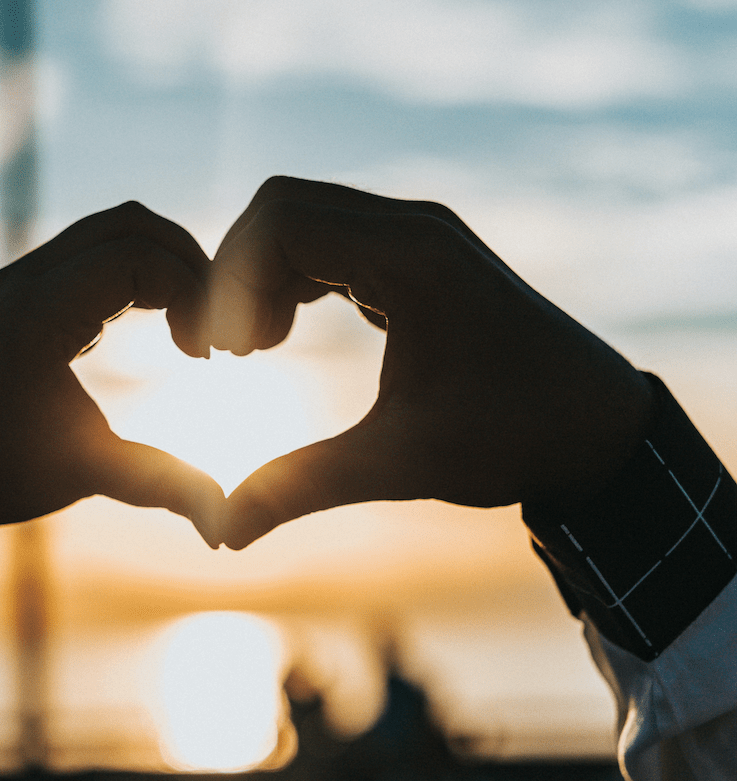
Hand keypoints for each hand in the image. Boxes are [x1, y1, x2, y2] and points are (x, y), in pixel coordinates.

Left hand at [0, 202, 225, 619]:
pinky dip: (138, 273)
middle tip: (213, 328)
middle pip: (132, 225)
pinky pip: (93, 253)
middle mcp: (26, 280)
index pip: (139, 256)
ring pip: (113, 230)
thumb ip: (160, 486)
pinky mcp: (24, 290)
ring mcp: (21, 279)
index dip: (192, 293)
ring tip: (190, 328)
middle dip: (189, 265)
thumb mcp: (85, 476)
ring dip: (164, 265)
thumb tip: (225, 524)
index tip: (207, 355)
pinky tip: (155, 328)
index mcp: (38, 314)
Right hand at [205, 177, 653, 548]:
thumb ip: (301, 487)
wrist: (596, 429)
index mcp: (410, 259)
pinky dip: (296, 279)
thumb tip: (223, 533)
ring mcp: (420, 238)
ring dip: (266, 276)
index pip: (281, 221)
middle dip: (240, 274)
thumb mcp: (399, 463)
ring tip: (256, 349)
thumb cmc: (511, 438)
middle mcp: (413, 229)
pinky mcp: (422, 259)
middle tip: (233, 352)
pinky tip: (287, 335)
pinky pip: (335, 243)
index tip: (227, 354)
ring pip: (307, 221)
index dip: (232, 281)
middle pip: (284, 209)